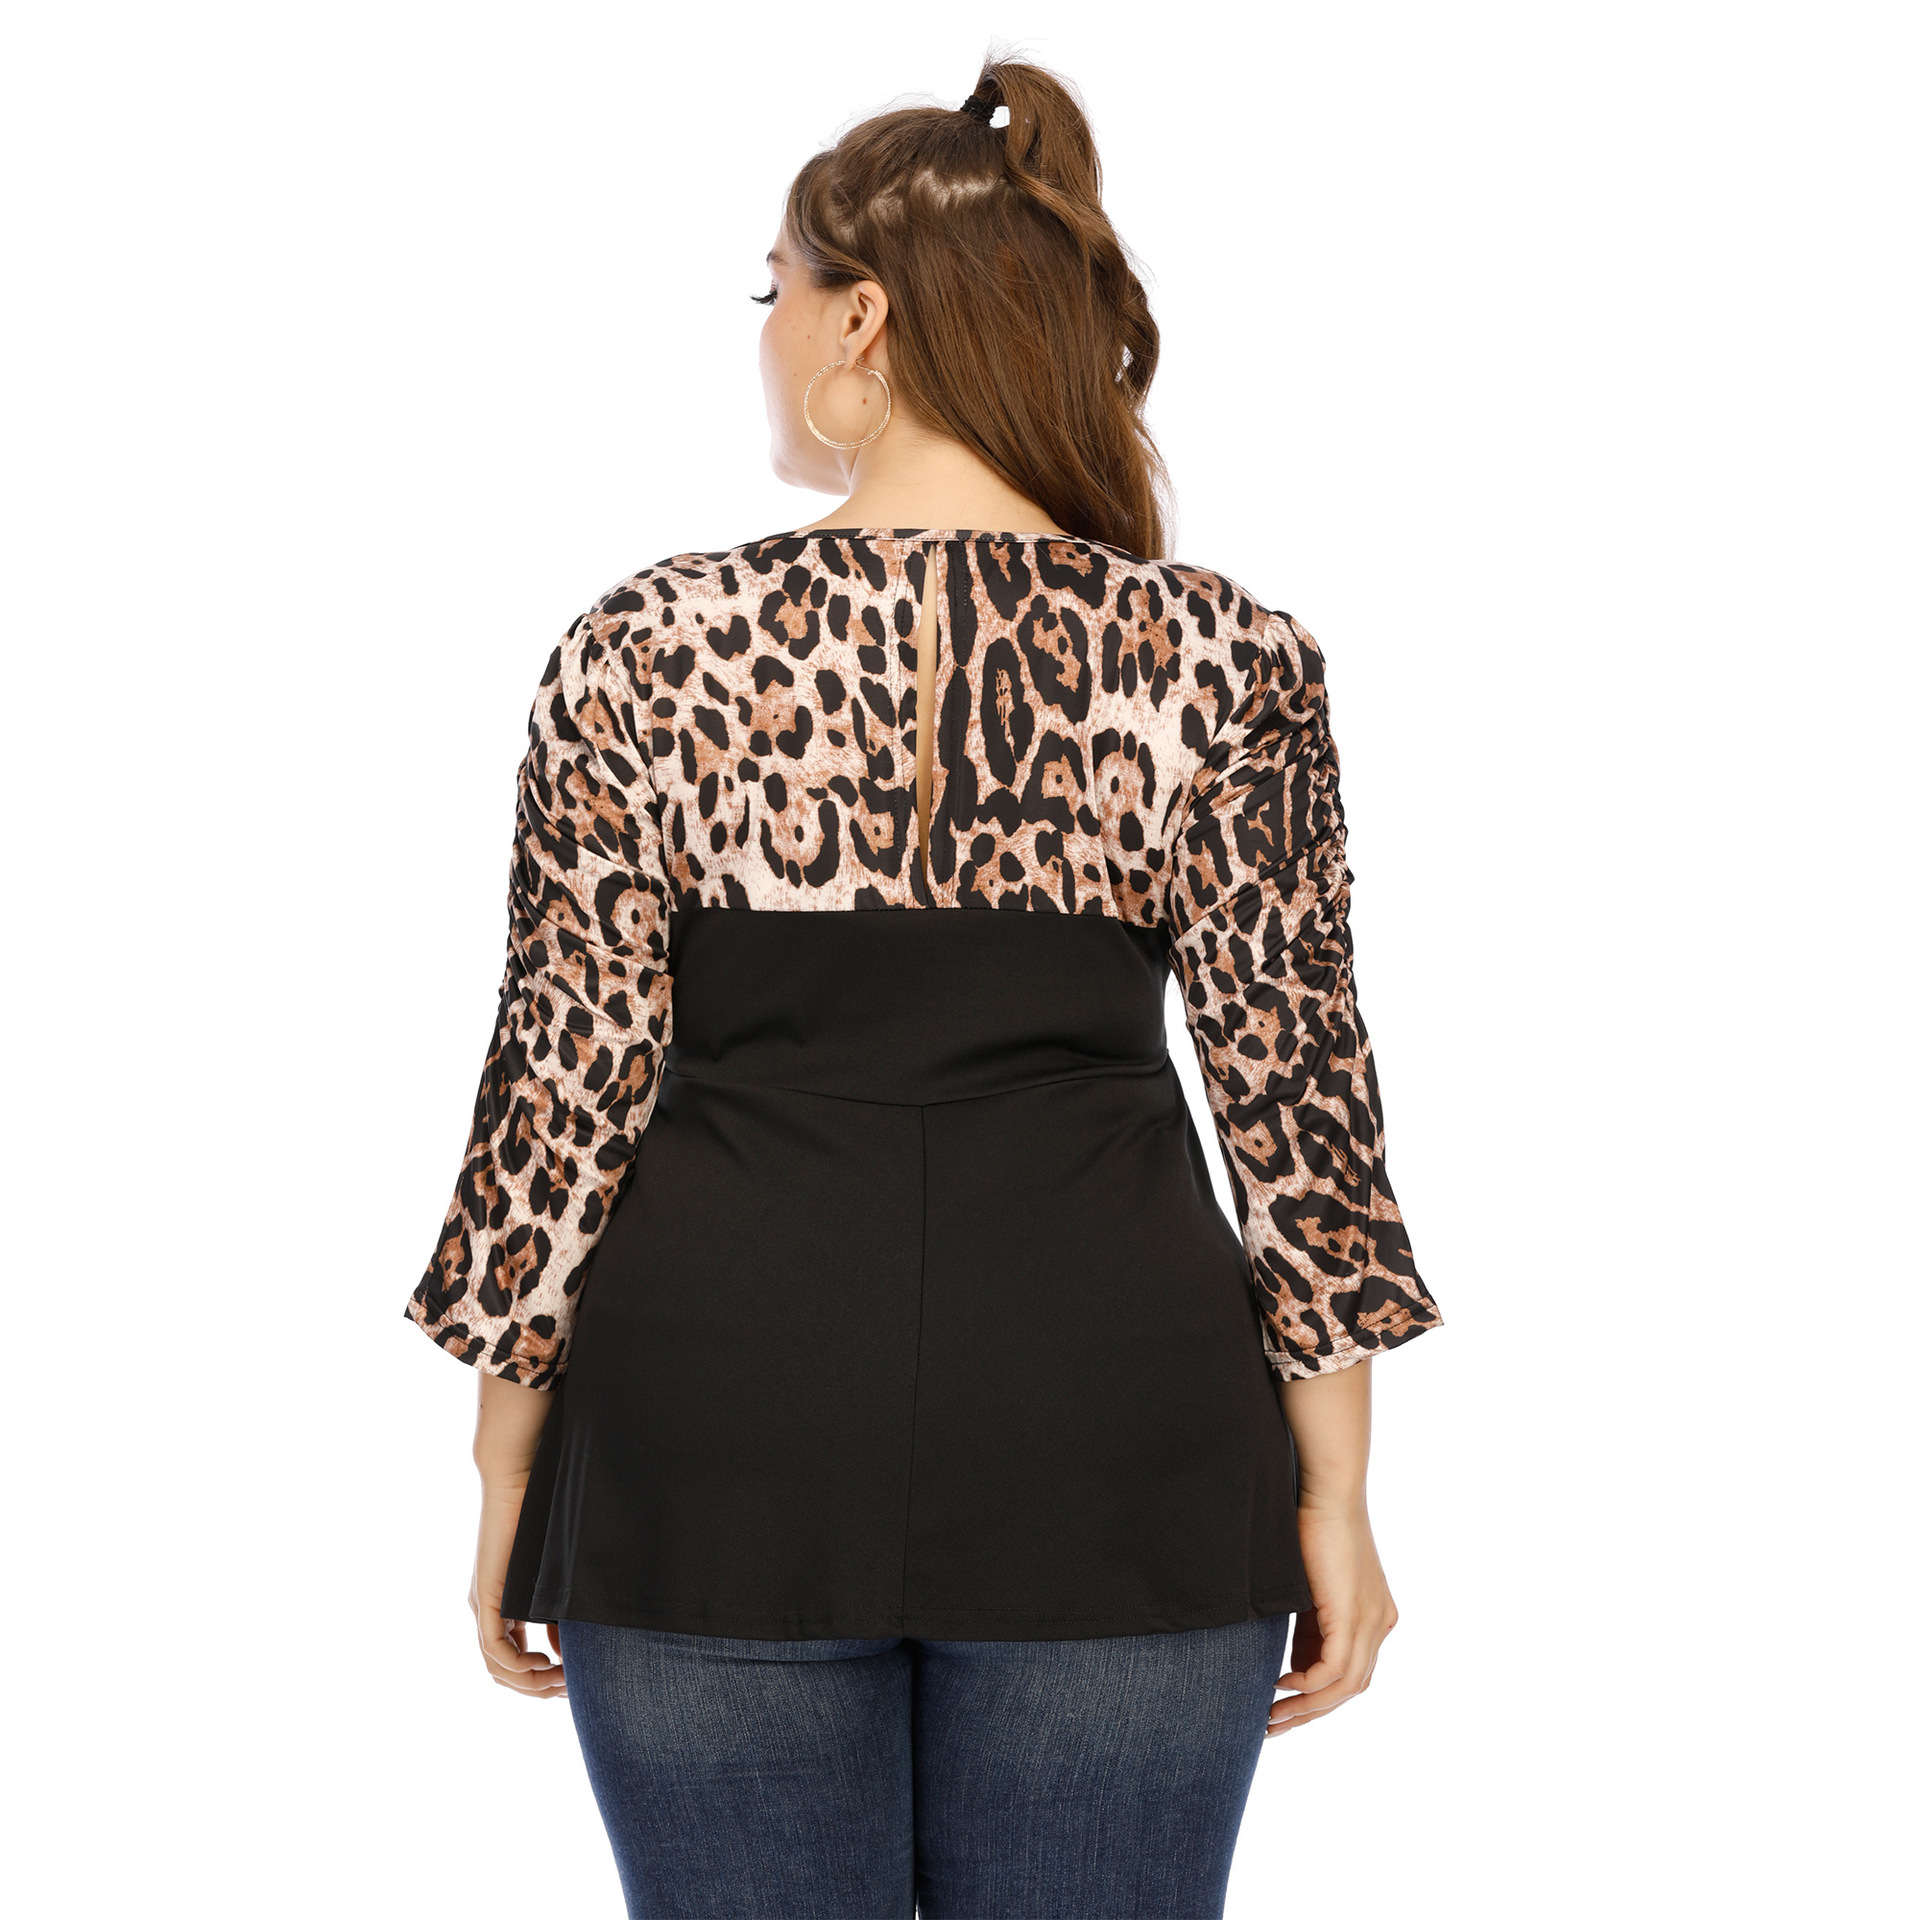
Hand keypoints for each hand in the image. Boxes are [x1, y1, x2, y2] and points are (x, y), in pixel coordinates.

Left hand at [470, 1468, 566, 1698]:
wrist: (516, 1474)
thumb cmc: (540, 1509)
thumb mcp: (555, 1570)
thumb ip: (560, 1607)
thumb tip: (569, 1647)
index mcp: (502, 1604)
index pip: (513, 1658)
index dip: (540, 1678)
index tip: (571, 1680)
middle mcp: (487, 1609)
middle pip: (503, 1672)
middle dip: (537, 1687)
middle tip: (568, 1689)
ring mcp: (484, 1604)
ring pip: (497, 1667)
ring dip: (531, 1682)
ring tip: (562, 1682)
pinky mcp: (488, 1595)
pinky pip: (495, 1648)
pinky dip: (520, 1665)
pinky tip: (547, 1662)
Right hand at [1266, 1501, 1396, 1736]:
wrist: (1327, 1491)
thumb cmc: (1312, 1525)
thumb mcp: (1311, 1587)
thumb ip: (1309, 1624)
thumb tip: (1291, 1663)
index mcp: (1375, 1616)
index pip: (1350, 1672)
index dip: (1317, 1695)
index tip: (1282, 1704)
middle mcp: (1380, 1624)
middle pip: (1350, 1688)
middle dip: (1310, 1712)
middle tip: (1274, 1725)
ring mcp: (1371, 1622)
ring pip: (1344, 1687)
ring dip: (1306, 1708)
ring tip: (1272, 1716)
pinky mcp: (1354, 1616)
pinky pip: (1334, 1670)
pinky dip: (1307, 1685)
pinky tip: (1280, 1685)